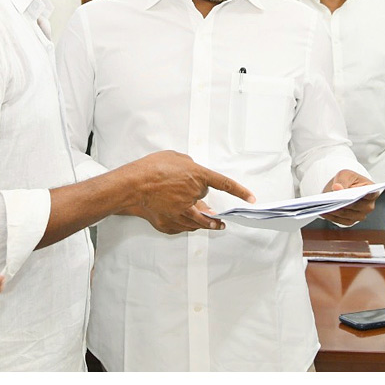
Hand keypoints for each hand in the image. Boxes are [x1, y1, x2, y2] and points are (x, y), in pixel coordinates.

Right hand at [127, 151, 252, 233]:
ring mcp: (183, 211)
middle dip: (203, 200)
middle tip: (201, 200)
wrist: (133, 184)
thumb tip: (192, 173)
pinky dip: (189, 225)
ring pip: (201, 219)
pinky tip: (189, 224)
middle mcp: (193, 194)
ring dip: (208, 221)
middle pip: (206, 200)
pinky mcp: (172, 222)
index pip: (225, 184)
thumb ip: (189, 165)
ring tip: (217, 223)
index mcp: (197, 175)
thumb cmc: (151, 168)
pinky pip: (186, 227)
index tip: (251, 199)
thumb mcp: (175, 158)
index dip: (240, 192)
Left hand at [320, 170, 374, 227]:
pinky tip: (323, 211)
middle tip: (333, 200)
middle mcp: (369, 206)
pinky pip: (341, 221)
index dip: (363, 194)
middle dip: (345, 203)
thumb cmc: (348, 180)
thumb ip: (342, 180)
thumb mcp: (345, 175)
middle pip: (357, 206)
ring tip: (324, 206)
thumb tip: (338, 188)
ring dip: (336, 211)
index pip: (371, 194)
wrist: (342, 188)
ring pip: (348, 215)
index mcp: (372, 192)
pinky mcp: (351, 221)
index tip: (352, 193)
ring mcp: (360, 215)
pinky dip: (332, 216)